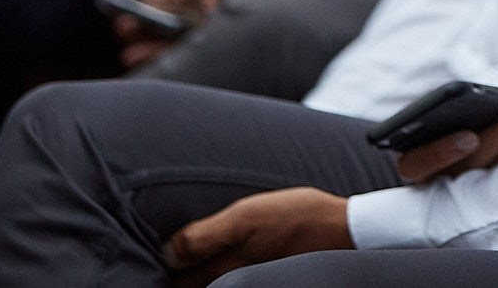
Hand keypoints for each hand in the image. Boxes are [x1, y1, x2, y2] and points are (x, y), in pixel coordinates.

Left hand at [164, 187, 349, 285]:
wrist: (345, 230)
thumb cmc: (299, 219)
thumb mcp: (248, 216)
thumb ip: (205, 235)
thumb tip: (166, 253)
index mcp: (224, 268)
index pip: (179, 280)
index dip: (165, 267)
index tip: (153, 255)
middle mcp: (234, 280)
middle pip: (193, 284)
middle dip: (179, 272)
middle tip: (165, 257)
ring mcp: (250, 280)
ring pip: (212, 281)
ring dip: (198, 271)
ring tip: (187, 258)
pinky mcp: (263, 275)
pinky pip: (230, 277)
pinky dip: (220, 269)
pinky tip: (222, 255)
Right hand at [394, 99, 497, 183]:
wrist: (460, 169)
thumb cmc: (441, 128)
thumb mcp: (436, 121)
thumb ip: (448, 110)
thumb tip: (472, 95)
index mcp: (416, 164)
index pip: (420, 164)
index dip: (444, 153)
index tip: (470, 138)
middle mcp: (445, 182)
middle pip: (476, 162)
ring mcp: (476, 191)